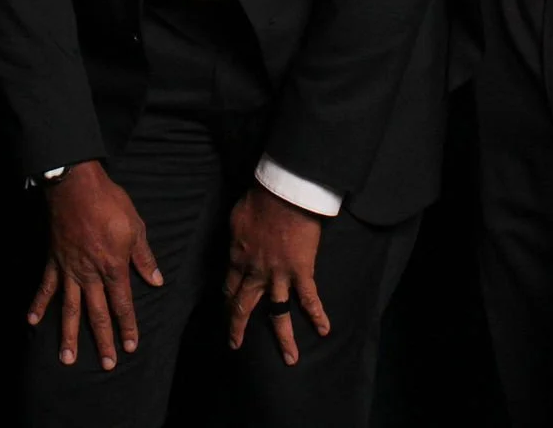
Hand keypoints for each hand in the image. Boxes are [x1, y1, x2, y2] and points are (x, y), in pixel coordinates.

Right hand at [28, 161, 162, 370]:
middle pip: (97, 313)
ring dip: (69, 334)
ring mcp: (69, 270)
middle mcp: (90, 275)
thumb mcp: (135, 227)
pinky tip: (31, 321)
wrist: (76, 186)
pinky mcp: (54, 261)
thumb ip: (144, 257)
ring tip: (67, 358)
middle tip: (106, 364)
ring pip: (70, 308)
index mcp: (113, 267)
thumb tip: (156, 281)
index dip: (128, 326)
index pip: (123, 304)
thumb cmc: (109, 203)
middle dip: (103, 340)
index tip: (130, 347)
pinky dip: (38, 304)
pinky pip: (46, 286)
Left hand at [224, 183, 328, 365]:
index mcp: (238, 258)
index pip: (229, 286)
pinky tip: (324, 330)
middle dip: (238, 328)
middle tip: (235, 345)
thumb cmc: (259, 199)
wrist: (283, 194)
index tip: (228, 309)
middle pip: (244, 306)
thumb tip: (238, 239)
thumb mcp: (236, 218)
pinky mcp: (301, 271)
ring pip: (278, 313)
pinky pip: (309, 298)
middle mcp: (255, 272)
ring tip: (290, 359)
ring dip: (284, 338)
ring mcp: (279, 275)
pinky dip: (317, 314)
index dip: (228, 300)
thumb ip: (237, 235)